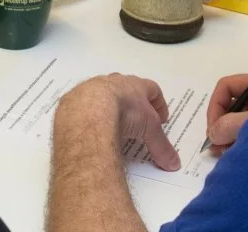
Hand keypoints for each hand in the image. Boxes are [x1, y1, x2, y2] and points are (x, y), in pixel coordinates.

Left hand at [58, 74, 180, 171]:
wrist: (89, 109)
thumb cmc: (124, 110)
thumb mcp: (149, 130)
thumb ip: (161, 146)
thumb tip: (173, 163)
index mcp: (134, 85)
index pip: (152, 89)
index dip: (158, 104)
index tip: (162, 117)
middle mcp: (113, 83)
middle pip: (126, 89)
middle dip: (133, 104)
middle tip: (138, 120)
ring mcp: (91, 89)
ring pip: (102, 95)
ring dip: (109, 108)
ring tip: (113, 126)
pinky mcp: (74, 101)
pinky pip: (82, 107)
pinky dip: (89, 117)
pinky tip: (91, 131)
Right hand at [206, 73, 247, 153]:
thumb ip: (230, 125)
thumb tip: (213, 135)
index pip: (227, 87)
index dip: (215, 106)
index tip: (213, 131)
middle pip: (231, 105)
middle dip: (221, 125)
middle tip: (217, 147)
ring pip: (239, 120)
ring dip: (229, 136)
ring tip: (227, 153)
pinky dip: (240, 142)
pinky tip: (237, 154)